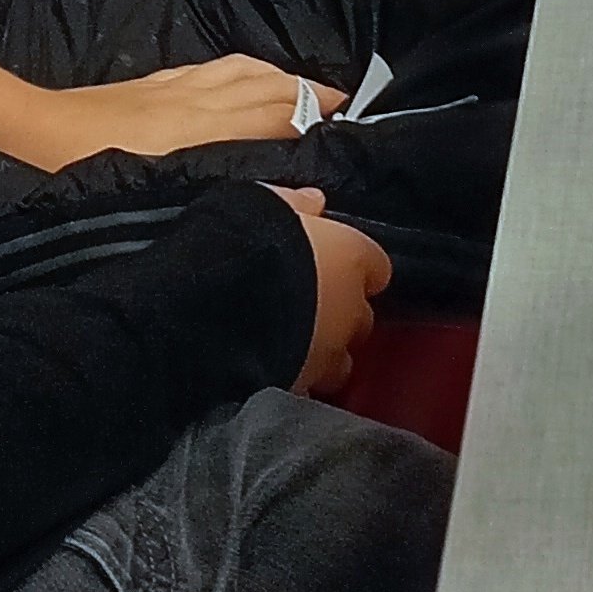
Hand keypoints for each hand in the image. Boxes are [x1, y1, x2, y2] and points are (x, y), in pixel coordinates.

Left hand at [0, 55, 345, 174]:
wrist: (33, 128)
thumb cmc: (84, 172)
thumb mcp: (154, 194)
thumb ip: (220, 190)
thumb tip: (286, 200)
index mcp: (200, 129)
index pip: (273, 117)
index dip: (310, 123)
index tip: (342, 134)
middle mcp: (197, 100)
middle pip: (267, 86)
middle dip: (308, 93)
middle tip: (345, 106)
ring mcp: (176, 85)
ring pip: (244, 70)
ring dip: (282, 75)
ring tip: (309, 87)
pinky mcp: (155, 80)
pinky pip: (215, 66)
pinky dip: (246, 67)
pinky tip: (248, 74)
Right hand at [267, 186, 391, 396]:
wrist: (217, 303)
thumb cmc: (246, 242)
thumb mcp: (263, 206)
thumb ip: (294, 204)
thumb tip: (315, 201)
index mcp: (350, 259)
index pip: (375, 267)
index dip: (354, 269)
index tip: (333, 267)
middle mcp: (350, 311)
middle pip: (360, 319)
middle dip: (340, 317)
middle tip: (308, 310)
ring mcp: (329, 356)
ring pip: (339, 363)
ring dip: (322, 356)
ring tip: (290, 350)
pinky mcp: (302, 390)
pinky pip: (305, 390)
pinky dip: (295, 384)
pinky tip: (272, 377)